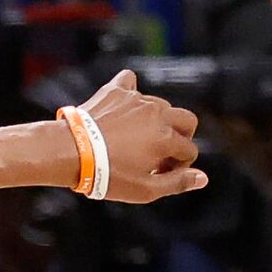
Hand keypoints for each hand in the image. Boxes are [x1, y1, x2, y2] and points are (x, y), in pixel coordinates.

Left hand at [80, 71, 205, 203]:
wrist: (67, 153)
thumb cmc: (104, 175)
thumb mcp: (143, 190)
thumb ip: (176, 183)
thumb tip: (203, 178)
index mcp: (167, 137)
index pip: (188, 149)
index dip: (178, 165)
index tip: (160, 173)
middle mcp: (158, 113)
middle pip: (186, 120)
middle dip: (181, 137)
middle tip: (160, 152)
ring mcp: (138, 99)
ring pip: (160, 105)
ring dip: (154, 121)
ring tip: (133, 139)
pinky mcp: (117, 90)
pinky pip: (129, 81)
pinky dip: (129, 91)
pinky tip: (122, 106)